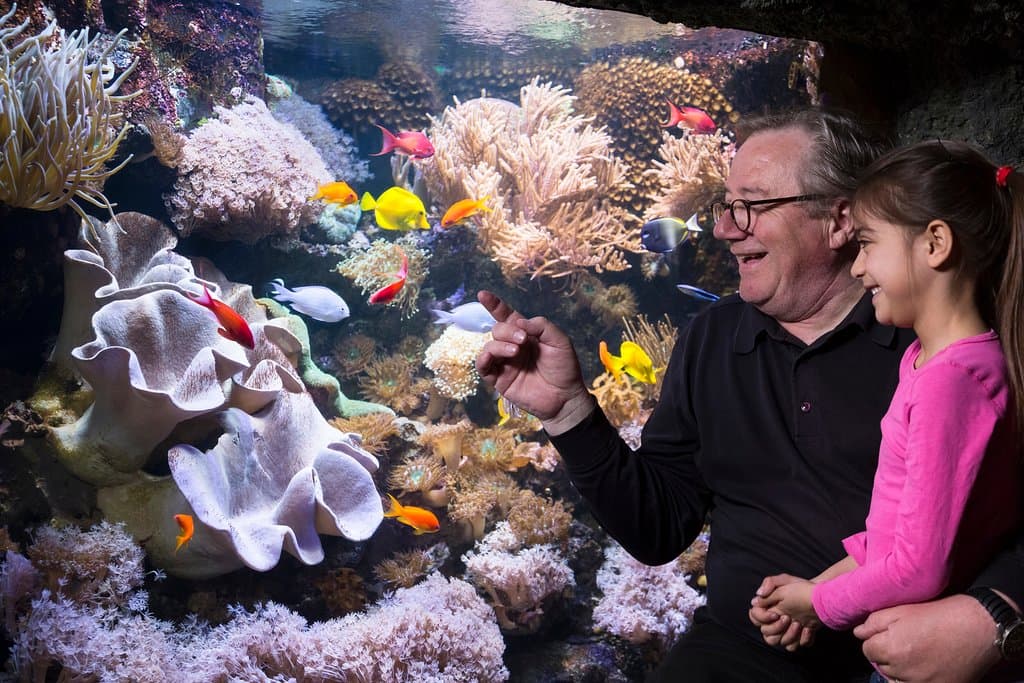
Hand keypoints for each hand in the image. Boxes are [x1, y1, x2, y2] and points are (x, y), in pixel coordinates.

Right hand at [475, 291, 592, 431]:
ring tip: (516, 351)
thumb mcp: (559, 341)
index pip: (506, 316)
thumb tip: (518, 322)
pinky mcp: (499, 379)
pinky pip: (483, 366)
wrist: (565, 397)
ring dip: (499, 345)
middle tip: (523, 340)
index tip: (483, 294)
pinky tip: (493, 357)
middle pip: (497, 330)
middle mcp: (512, 346)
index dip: (494, 305)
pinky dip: (484, 358)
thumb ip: (541, 326)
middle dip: (507, 331)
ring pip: (489, 346)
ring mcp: (505, 363)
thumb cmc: (564, 368)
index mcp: (526, 334)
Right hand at [750, 574, 817, 650]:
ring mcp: (788, 630)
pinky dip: (802, 639)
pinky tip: (809, 629)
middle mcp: (776, 621)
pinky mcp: (800, 636)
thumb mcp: (784, 581)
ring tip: (799, 624)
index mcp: (770, 608)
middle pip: (766, 633)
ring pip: (781, 642)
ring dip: (790, 635)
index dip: (762, 618)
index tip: (776, 613)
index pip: (755, 618)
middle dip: (777, 627)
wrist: (821, 596)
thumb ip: (768, 585)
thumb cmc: (802, 588)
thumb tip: (755, 601)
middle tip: (789, 618)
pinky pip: (796, 646)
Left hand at [855, 594, 999, 682]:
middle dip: (888, 654)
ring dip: (901, 670)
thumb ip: (875, 622)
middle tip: (907, 641)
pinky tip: (926, 666)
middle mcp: (904, 671)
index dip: (877, 640)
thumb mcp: (902, 609)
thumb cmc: (941, 613)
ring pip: (897, 680)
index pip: (867, 650)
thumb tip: (858, 633)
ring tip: (917, 654)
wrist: (980, 626)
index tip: (890, 633)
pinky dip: (916, 679)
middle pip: (883, 666)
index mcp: (891, 648)